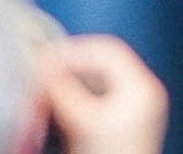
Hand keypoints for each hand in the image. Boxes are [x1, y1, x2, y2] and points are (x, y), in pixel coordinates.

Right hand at [41, 34, 167, 153]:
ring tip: (43, 93)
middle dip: (68, 69)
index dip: (72, 51)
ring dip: (68, 86)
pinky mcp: (122, 132)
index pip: (106, 51)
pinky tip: (55, 111)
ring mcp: (134, 114)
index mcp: (141, 88)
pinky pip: (96, 105)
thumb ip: (61, 90)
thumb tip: (41, 66)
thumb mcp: (82, 123)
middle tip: (40, 75)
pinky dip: (74, 103)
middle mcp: (142, 96)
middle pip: (101, 67)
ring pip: (96, 86)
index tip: (43, 59)